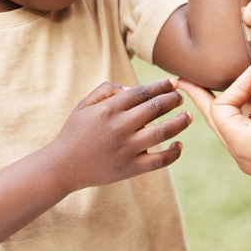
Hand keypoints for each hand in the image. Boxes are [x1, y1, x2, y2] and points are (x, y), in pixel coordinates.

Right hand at [49, 78, 191, 193]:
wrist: (62, 167)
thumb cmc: (75, 133)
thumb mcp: (84, 105)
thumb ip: (106, 90)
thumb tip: (132, 87)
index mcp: (109, 108)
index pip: (143, 92)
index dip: (162, 85)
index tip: (174, 83)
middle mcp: (120, 126)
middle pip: (156, 108)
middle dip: (174, 99)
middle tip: (181, 97)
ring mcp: (127, 148)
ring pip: (163, 131)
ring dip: (180, 122)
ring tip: (188, 116)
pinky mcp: (131, 168)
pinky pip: (159, 160)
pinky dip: (173, 153)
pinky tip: (179, 145)